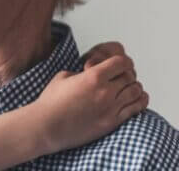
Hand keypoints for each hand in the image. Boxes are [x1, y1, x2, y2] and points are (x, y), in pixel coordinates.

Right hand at [31, 55, 147, 154]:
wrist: (47, 126)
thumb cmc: (50, 102)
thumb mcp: (62, 77)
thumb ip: (80, 73)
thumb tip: (88, 74)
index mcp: (92, 77)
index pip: (120, 62)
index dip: (122, 61)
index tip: (119, 63)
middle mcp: (105, 91)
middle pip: (129, 76)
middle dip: (126, 74)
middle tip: (122, 76)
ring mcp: (110, 108)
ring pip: (135, 91)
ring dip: (134, 87)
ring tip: (128, 87)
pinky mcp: (112, 122)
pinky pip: (135, 109)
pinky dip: (139, 101)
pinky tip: (137, 98)